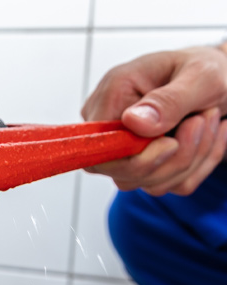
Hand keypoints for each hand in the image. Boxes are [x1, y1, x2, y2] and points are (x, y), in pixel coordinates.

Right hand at [82, 44, 226, 195]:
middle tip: (204, 120)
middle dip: (174, 158)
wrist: (225, 81)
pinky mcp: (142, 166)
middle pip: (123, 174)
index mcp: (112, 96)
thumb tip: (132, 122)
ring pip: (148, 184)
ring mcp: (124, 151)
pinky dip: (196, 167)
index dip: (132, 158)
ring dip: (190, 160)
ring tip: (208, 121)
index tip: (171, 144)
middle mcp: (110, 127)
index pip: (98, 148)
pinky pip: (166, 185)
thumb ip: (168, 100)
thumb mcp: (201, 76)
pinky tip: (205, 137)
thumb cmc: (209, 70)